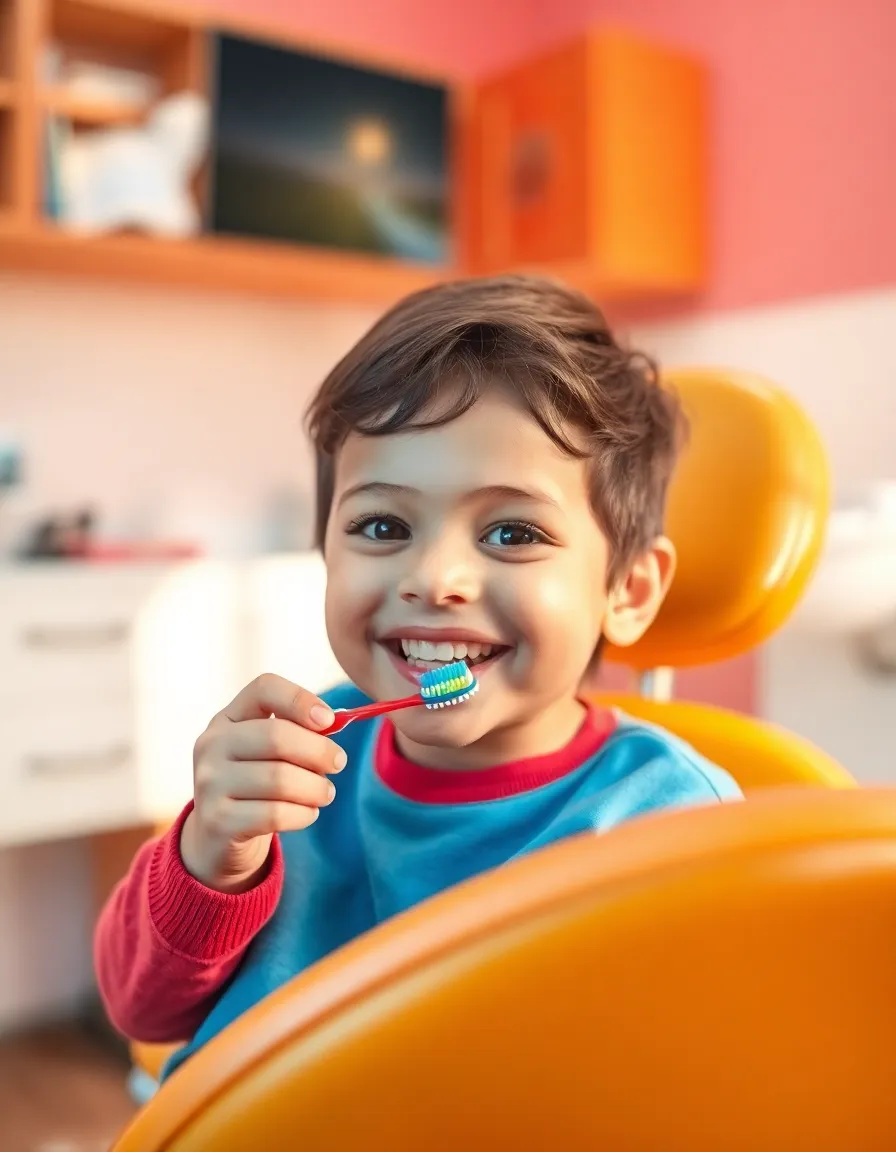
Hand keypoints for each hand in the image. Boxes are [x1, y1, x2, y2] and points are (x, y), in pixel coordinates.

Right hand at [180, 674, 345, 892]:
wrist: (218, 836)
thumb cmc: (255, 784)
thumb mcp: (267, 752)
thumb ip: (296, 731)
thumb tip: (333, 722)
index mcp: (227, 719)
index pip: (264, 689)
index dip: (301, 700)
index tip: (328, 721)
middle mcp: (212, 745)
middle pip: (277, 736)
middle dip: (319, 751)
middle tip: (338, 763)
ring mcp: (210, 783)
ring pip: (280, 779)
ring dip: (316, 787)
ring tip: (325, 793)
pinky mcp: (218, 820)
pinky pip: (276, 814)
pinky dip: (304, 814)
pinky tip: (308, 813)